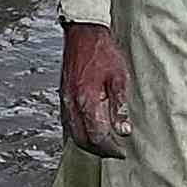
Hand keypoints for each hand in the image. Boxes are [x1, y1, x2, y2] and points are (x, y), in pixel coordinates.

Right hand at [59, 24, 133, 158]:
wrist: (82, 35)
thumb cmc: (102, 52)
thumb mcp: (119, 78)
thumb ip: (119, 106)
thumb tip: (123, 130)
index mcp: (86, 100)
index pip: (96, 135)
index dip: (110, 148)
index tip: (121, 151)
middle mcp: (71, 104)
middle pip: (82, 139)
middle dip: (98, 150)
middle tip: (114, 152)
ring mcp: (65, 101)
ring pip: (73, 133)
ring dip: (88, 143)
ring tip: (104, 144)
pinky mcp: (63, 97)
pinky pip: (68, 123)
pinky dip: (79, 133)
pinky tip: (90, 130)